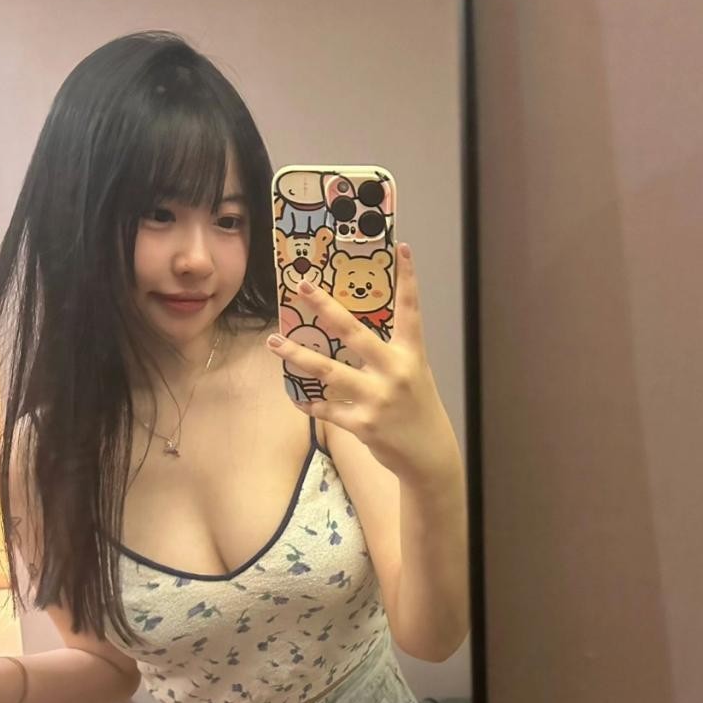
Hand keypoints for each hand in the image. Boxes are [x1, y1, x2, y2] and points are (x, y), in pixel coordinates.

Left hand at [266, 242, 457, 482]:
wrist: (429, 455)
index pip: (410, 310)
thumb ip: (386, 355)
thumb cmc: (417, 409)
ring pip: (328, 372)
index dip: (408, 278)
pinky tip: (297, 397)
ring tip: (273, 342)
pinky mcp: (362, 424)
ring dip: (297, 356)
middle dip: (325, 307)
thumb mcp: (412, 375)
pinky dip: (310, 403)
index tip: (401, 247)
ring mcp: (377, 398)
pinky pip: (327, 408)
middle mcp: (394, 371)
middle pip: (354, 332)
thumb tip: (348, 335)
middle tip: (301, 287)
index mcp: (410, 355)